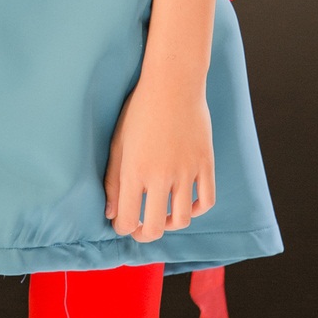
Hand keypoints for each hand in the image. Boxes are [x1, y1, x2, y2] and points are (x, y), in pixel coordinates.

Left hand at [103, 78, 215, 241]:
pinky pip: (206, 201)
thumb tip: (111, 214)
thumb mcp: (118, 142)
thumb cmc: (140, 109)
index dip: (122, 228)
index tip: (122, 223)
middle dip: (144, 234)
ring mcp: (186, 171)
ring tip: (162, 216)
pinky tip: (185, 204)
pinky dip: (196, 210)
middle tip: (140, 228)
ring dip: (169, 224)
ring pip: (182, 220)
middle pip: (155, 228)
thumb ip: (113, 180)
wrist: (172, 83)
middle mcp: (161, 176)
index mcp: (135, 170)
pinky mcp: (205, 164)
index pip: (127, 219)